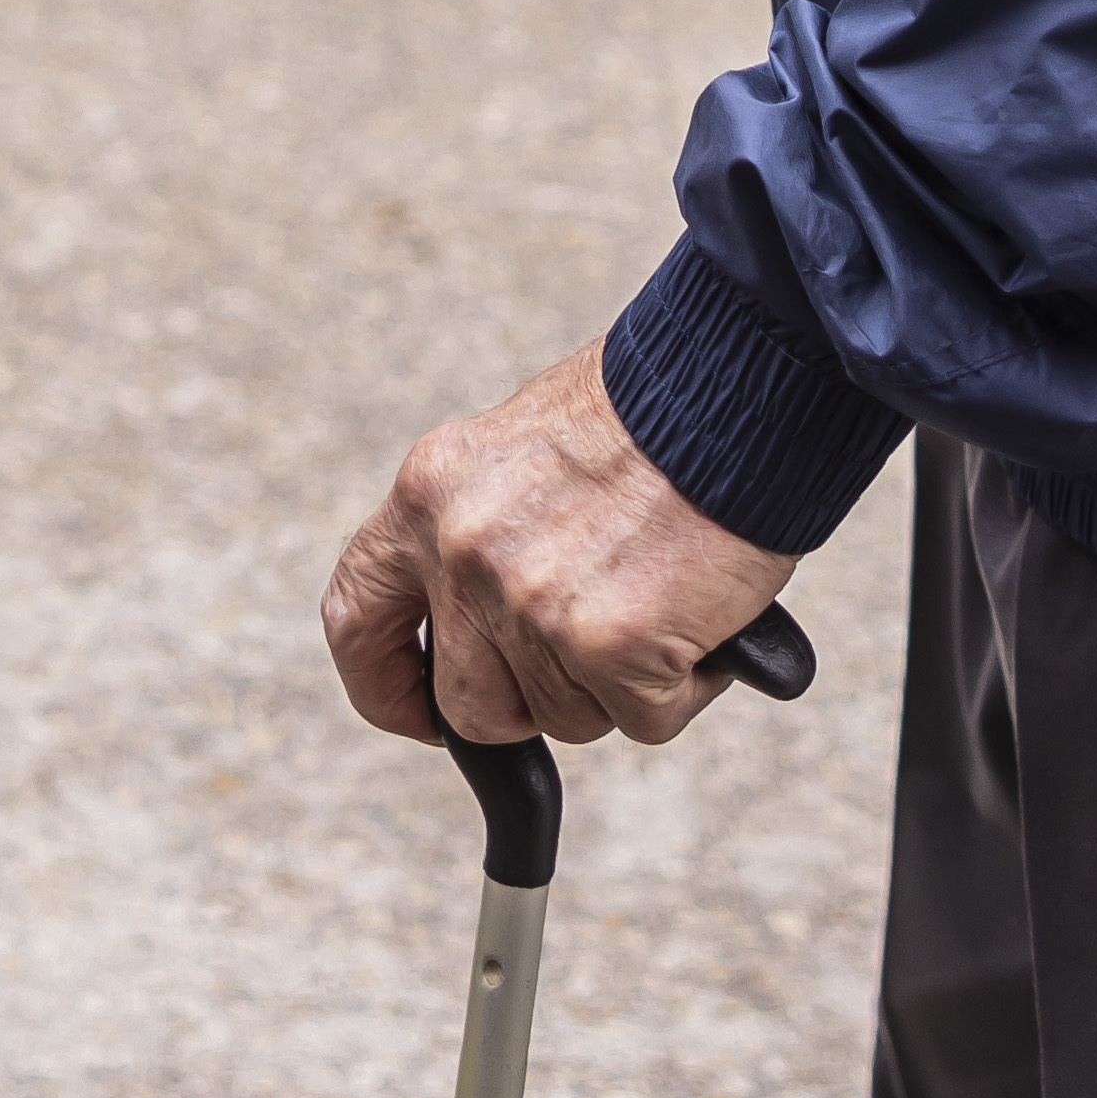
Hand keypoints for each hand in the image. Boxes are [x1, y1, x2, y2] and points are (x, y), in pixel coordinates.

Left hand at [326, 338, 796, 750]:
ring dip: (620, 684)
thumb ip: (488, 530)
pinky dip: (683, 687)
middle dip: (533, 701)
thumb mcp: (522, 448)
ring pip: (568, 717)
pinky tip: (702, 619)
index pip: (356, 617)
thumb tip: (489, 626)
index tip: (418, 712)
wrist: (739, 379)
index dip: (382, 684)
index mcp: (428, 492)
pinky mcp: (612, 646)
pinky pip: (645, 719)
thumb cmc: (655, 407)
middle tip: (591, 661)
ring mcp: (532, 605)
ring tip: (663, 599)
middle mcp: (463, 553)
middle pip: (470, 702)